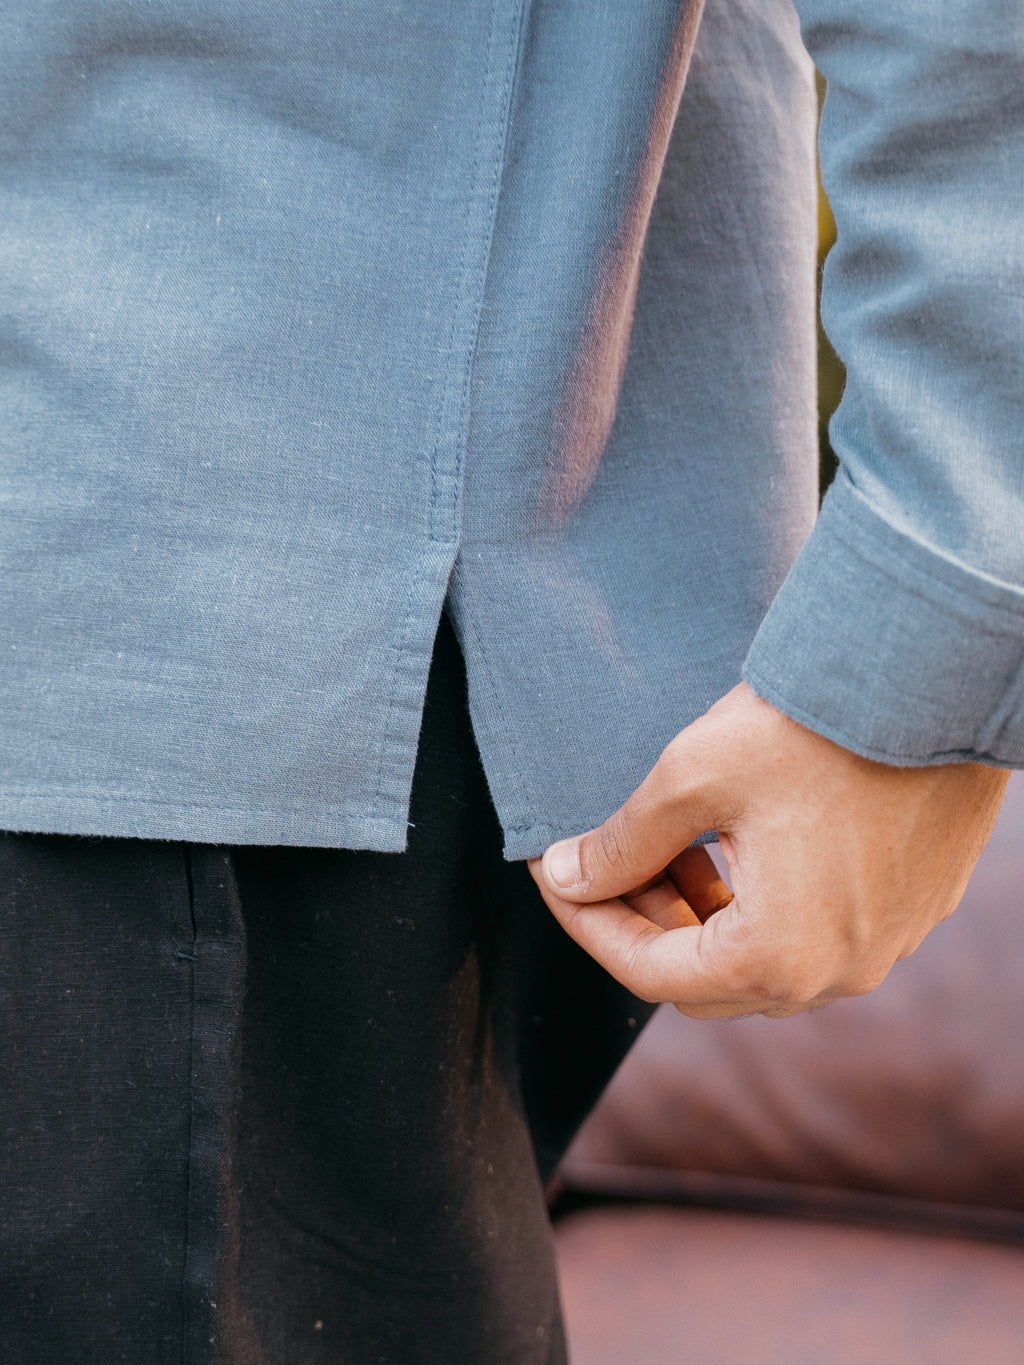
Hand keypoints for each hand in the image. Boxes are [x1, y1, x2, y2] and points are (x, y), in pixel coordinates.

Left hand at [528, 683, 1008, 1018]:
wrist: (934, 676)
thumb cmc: (812, 725)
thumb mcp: (692, 778)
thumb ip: (623, 842)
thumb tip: (567, 876)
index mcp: (778, 956)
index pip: (647, 971)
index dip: (588, 924)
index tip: (555, 879)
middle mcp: (838, 974)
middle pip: (704, 981)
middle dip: (644, 924)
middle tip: (606, 865)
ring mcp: (883, 947)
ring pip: (759, 961)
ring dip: (703, 917)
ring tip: (671, 851)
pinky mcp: (910, 910)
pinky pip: (814, 935)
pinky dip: (759, 906)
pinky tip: (737, 846)